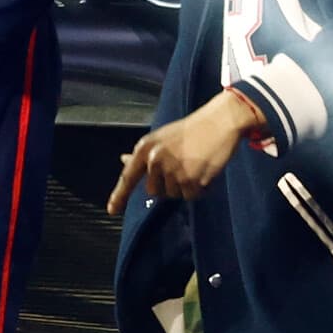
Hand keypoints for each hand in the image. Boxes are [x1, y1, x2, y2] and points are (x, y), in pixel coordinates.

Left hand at [108, 93, 261, 212]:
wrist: (219, 122)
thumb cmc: (191, 129)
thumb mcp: (162, 138)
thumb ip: (144, 154)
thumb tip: (123, 161)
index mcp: (146, 148)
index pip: (128, 177)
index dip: (119, 196)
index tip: (112, 210)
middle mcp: (156, 161)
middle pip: (155, 191)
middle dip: (168, 185)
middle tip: (183, 164)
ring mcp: (173, 172)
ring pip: (174, 195)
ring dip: (185, 186)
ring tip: (196, 164)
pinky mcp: (192, 182)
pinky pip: (192, 196)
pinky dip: (199, 188)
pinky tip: (205, 171)